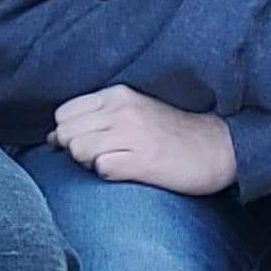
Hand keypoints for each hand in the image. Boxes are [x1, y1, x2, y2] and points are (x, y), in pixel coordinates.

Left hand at [51, 86, 239, 195]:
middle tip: (100, 156)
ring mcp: (132, 135)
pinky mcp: (143, 161)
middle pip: (66, 133)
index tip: (87, 142)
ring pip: (78, 150)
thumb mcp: (133, 111)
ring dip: (89, 163)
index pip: (64, 113)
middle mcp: (122, 111)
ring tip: (116, 163)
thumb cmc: (171, 133)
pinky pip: (102, 169)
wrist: (217, 147)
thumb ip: (95, 118)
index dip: (68, 132)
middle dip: (73, 149)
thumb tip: (52, 137)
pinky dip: (108, 174)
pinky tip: (128, 172)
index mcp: (117, 95)